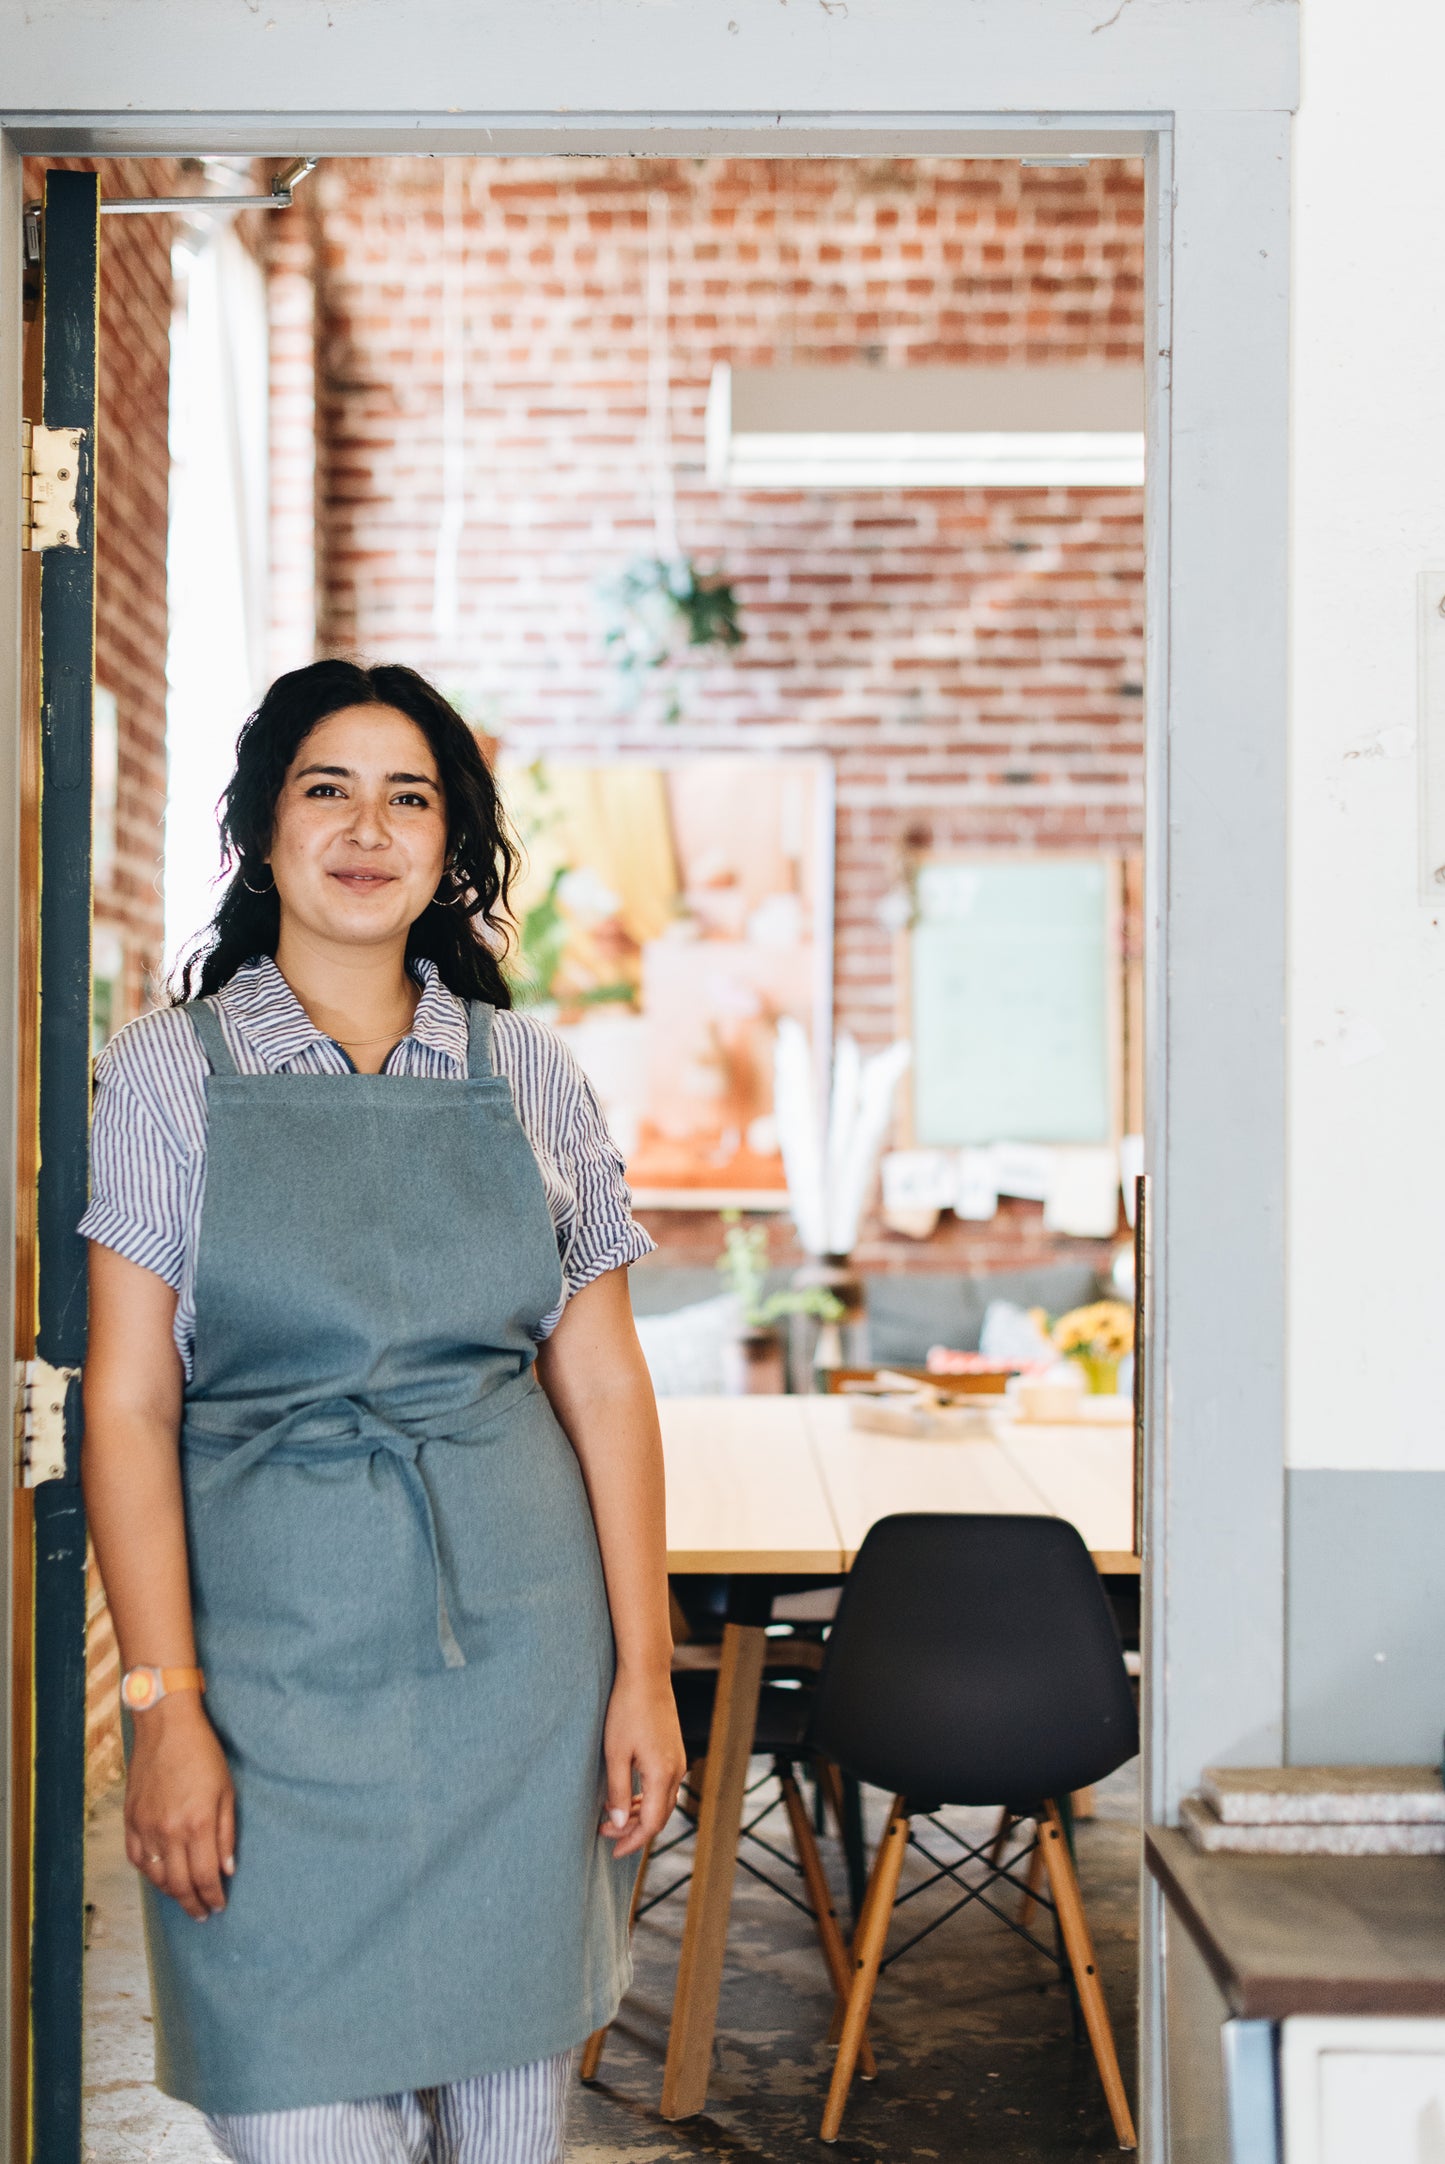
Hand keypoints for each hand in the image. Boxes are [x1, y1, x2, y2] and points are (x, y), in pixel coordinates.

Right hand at [125, 1695, 235, 1920]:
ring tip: (185, 1898)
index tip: (219, 1906)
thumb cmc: (202, 1753)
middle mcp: (169, 1831)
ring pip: (157, 1877)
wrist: (166, 1726)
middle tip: (203, 1913)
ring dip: (172, 1893)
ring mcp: (146, 1827)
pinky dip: (149, 1874)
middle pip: (180, 1884)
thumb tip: (228, 1868)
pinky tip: (160, 1878)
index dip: (213, 1897)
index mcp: (198, 1824)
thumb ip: (227, 1833)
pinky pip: (137, 1859)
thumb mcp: (226, 1790)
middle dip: (193, 1903)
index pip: (206, 1876)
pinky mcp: (130, 1820)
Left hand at [600, 1664, 685, 1860]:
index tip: (612, 1850)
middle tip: (605, 1834)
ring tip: (612, 1817)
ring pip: (662, 1801)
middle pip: (659, 1816)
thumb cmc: (626, 1711)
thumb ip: (617, 1792)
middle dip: (633, 1830)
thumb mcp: (615, 1754)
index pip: (651, 1824)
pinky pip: (664, 1786)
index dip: (632, 1841)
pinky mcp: (674, 1750)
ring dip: (639, 1814)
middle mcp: (676, 1770)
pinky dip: (646, 1797)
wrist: (646, 1675)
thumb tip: (618, 1824)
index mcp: (662, 1775)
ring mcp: (678, 1760)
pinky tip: (627, 1795)